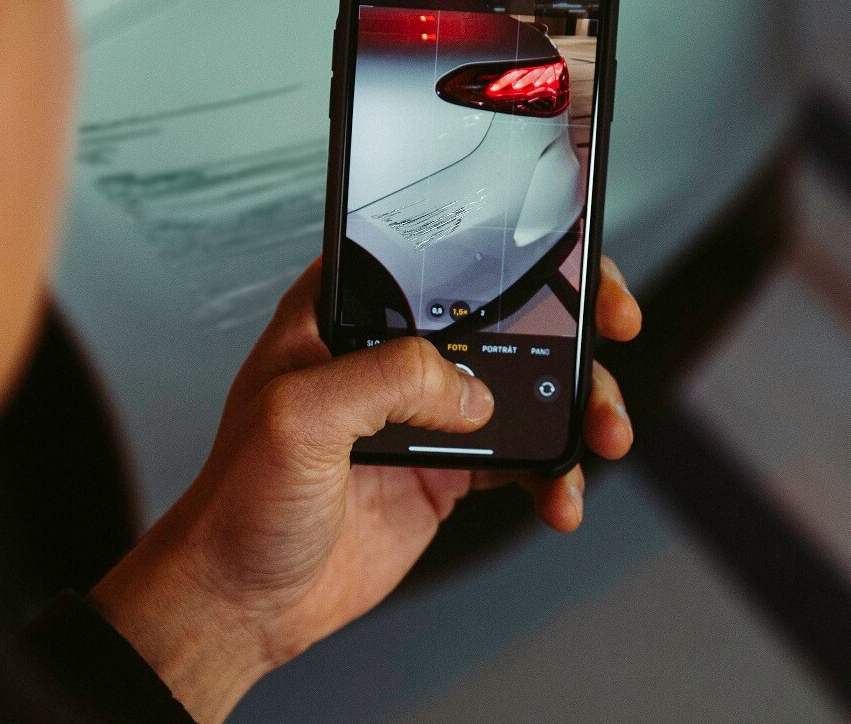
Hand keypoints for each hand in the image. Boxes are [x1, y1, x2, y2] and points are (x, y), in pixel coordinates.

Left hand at [92, 256, 640, 721]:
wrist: (245, 601)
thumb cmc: (238, 501)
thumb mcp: (297, 417)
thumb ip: (385, 380)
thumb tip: (469, 388)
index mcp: (346, 314)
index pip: (437, 256)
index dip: (507, 249)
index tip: (565, 263)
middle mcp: (391, 354)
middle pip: (500, 314)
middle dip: (569, 322)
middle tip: (612, 330)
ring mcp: (424, 413)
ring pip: (524, 386)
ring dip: (575, 406)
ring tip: (602, 434)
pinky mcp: (447, 469)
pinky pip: (520, 457)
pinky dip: (553, 474)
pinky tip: (559, 497)